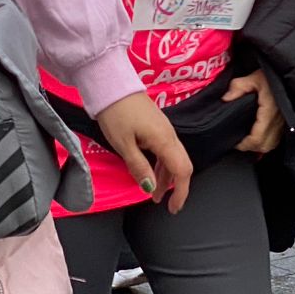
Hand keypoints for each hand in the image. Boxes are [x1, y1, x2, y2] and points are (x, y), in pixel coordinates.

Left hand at [95, 92, 193, 211]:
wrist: (112, 84)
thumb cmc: (116, 113)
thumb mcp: (123, 144)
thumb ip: (139, 167)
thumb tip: (151, 188)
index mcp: (164, 140)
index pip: (182, 171)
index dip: (180, 192)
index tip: (172, 208)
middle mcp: (170, 135)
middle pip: (182, 165)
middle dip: (176, 187)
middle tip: (165, 204)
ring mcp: (164, 129)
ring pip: (173, 158)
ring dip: (166, 177)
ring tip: (153, 192)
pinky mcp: (157, 126)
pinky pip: (166, 150)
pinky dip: (162, 165)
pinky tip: (151, 172)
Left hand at [224, 71, 283, 155]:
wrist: (289, 74)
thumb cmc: (275, 75)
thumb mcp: (255, 77)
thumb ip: (238, 87)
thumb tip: (226, 99)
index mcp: (269, 112)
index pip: (257, 138)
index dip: (245, 144)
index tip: (235, 142)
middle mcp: (278, 121)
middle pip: (265, 146)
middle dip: (250, 147)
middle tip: (239, 142)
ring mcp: (284, 123)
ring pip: (272, 144)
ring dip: (259, 145)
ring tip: (248, 139)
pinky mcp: (286, 122)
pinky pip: (276, 138)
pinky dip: (266, 140)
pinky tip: (258, 134)